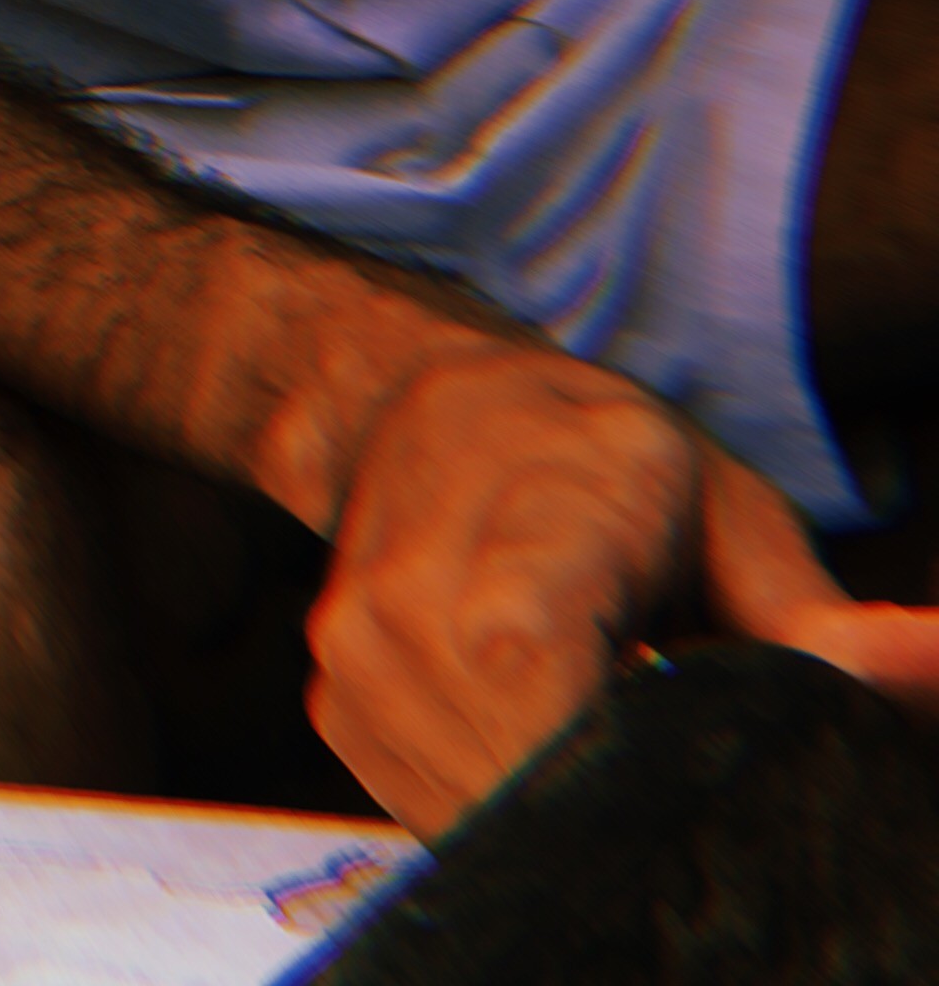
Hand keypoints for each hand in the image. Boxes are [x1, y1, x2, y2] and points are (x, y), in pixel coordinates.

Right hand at [306, 345, 938, 828]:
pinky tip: (540, 740)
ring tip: (607, 732)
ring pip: (480, 805)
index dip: (612, 745)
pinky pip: (435, 808)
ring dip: (565, 805)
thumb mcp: (728, 513)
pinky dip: (505, 802)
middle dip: (621, 795)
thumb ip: (821, 621)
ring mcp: (355, 648)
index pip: (525, 654)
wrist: (413, 405)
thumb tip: (925, 665)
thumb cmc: (595, 460)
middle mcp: (410, 580)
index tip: (678, 743)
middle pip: (522, 765)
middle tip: (670, 742)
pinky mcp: (335, 705)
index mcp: (526, 504)